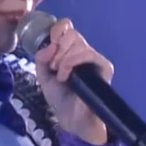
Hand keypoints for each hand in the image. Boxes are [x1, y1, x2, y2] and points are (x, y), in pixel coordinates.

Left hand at [33, 18, 112, 144]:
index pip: (67, 27)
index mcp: (69, 50)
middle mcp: (83, 51)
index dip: (57, 29)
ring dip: (63, 59)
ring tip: (60, 75)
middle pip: (72, 33)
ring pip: (79, 43)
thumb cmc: (60, 98)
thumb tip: (49, 46)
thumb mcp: (43, 76)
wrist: (71, 119)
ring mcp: (94, 59)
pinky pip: (88, 54)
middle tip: (53, 66)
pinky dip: (73, 62)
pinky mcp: (104, 67)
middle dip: (58, 49)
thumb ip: (41, 59)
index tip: (50, 43)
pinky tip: (67, 76)